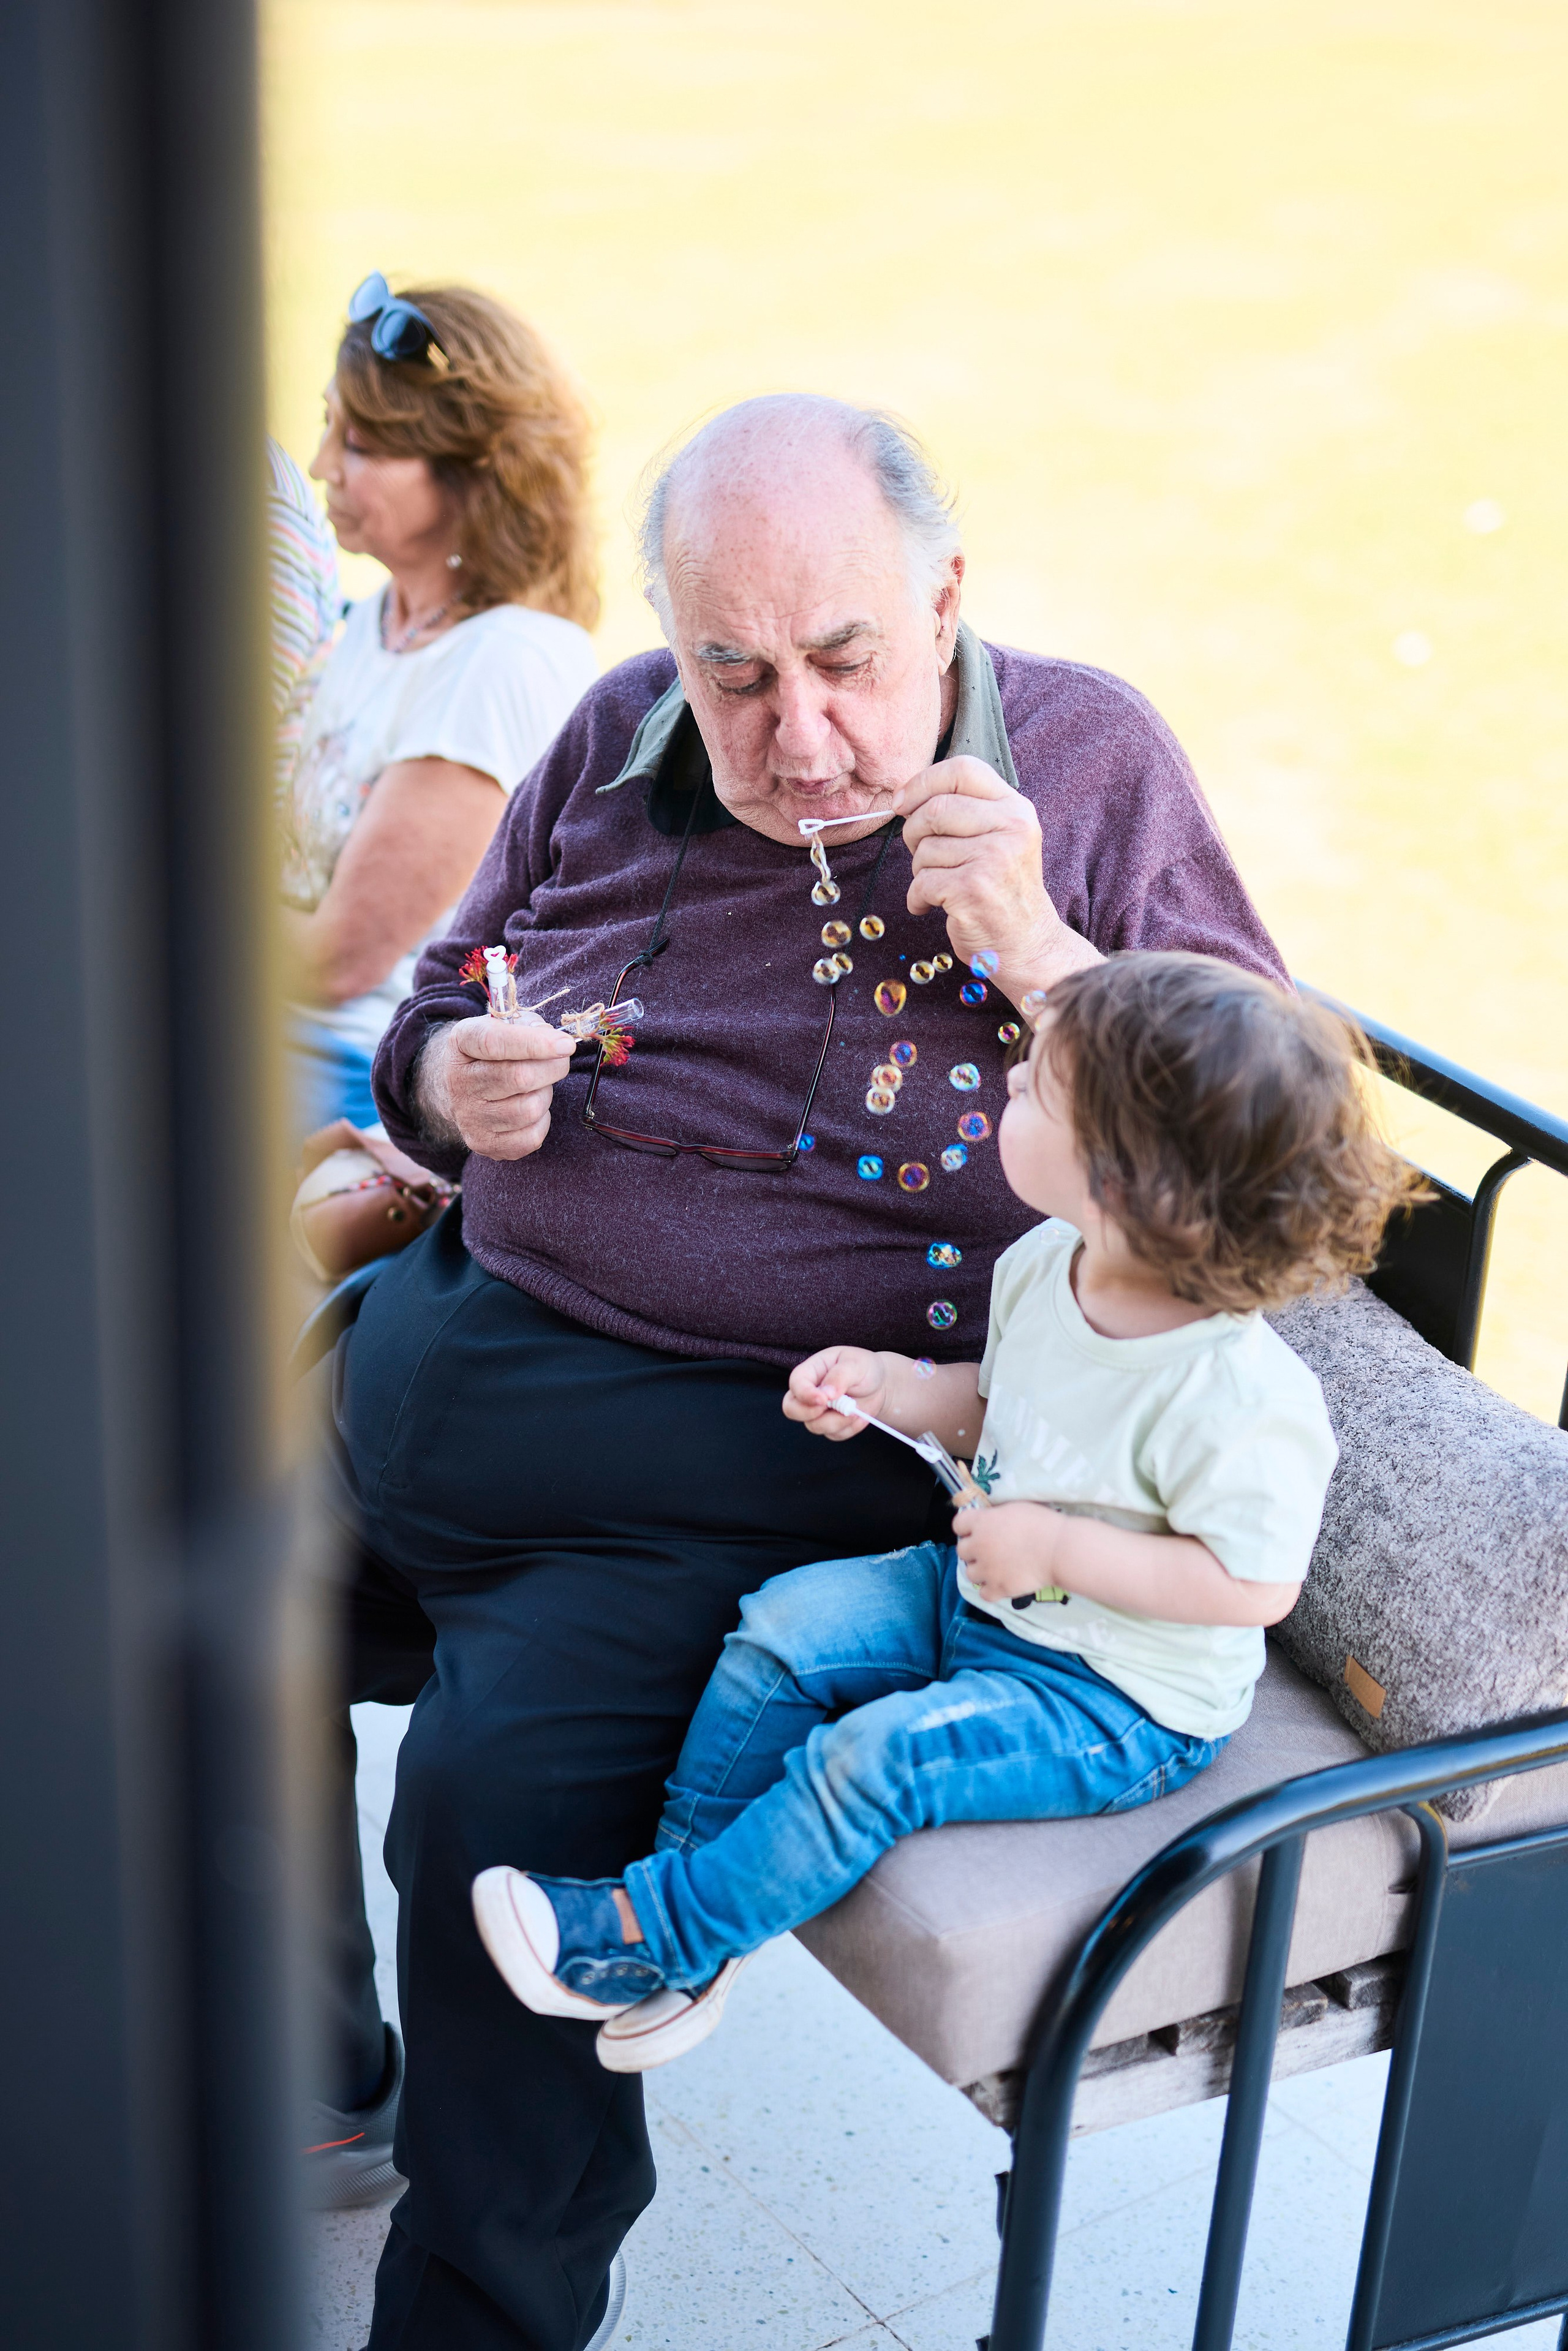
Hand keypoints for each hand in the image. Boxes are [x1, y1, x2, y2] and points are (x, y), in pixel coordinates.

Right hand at [417, 1014, 573, 1160]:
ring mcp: (468, 1117)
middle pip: (519, 1078)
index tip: (566, 1044)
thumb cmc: (494, 1052)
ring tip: (537, 1086)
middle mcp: (459, 1081)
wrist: (462, 1088)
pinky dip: (542, 1122)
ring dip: (545, 1095)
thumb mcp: (504, 1025)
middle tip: (560, 1061)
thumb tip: (558, 1044)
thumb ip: (528, 1025)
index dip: (534, 1043)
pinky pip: (531, 1137)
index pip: (493, 1042)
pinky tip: (532, 1109)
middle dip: (553, 1068)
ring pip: (530, 1109)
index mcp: (461, 1043)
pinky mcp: (482, 1143)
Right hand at [783, 1346, 888, 1439]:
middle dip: (810, 1414)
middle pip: (791, 1409)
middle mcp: (809, 1392)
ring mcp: (817, 1411)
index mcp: (811, 1371)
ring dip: (839, 1421)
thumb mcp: (856, 1364)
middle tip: (836, 1408)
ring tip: (857, 1408)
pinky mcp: (829, 1426)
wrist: (880, 1386)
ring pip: (814, 1426)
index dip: (805, 1394)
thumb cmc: (865, 1368)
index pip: (796, 1383)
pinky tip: (860, 1415)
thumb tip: (827, 1393)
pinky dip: (850, 1428)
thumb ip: (840, 1376)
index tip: (824, 1400)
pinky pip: (833, 1435)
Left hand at [894, 757, 1097, 995]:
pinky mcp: (974, 890)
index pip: (963, 769)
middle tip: (923, 856)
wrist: (1027, 944)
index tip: (902, 801)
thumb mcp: (1000, 839)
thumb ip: (966, 811)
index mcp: (1016, 809)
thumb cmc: (1002, 891)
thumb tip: (902, 796)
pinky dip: (918, 898)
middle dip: (914, 833)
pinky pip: (922, 882)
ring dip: (920, 871)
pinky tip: (933, 906)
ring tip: (941, 885)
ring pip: (925, 849)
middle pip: (935, 808)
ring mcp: (994, 859)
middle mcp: (1011, 828)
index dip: (924, 781)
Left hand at [954, 1499, 1065, 1603]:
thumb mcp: (1014, 1508)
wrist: (1058, 1550)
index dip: (967, 1528)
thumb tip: (989, 1522)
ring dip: (981, 1571)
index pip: (958, 1525)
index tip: (977, 1530)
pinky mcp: (999, 1588)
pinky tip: (1001, 1583)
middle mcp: (979, 1546)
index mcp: (982, 1523)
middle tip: (990, 1550)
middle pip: (962, 1551)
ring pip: (970, 1574)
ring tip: (996, 1568)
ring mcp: (987, 1569)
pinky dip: (990, 1590)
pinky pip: (983, 1594)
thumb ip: (995, 1516)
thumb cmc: (1041, 1523)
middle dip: (974, 1551)